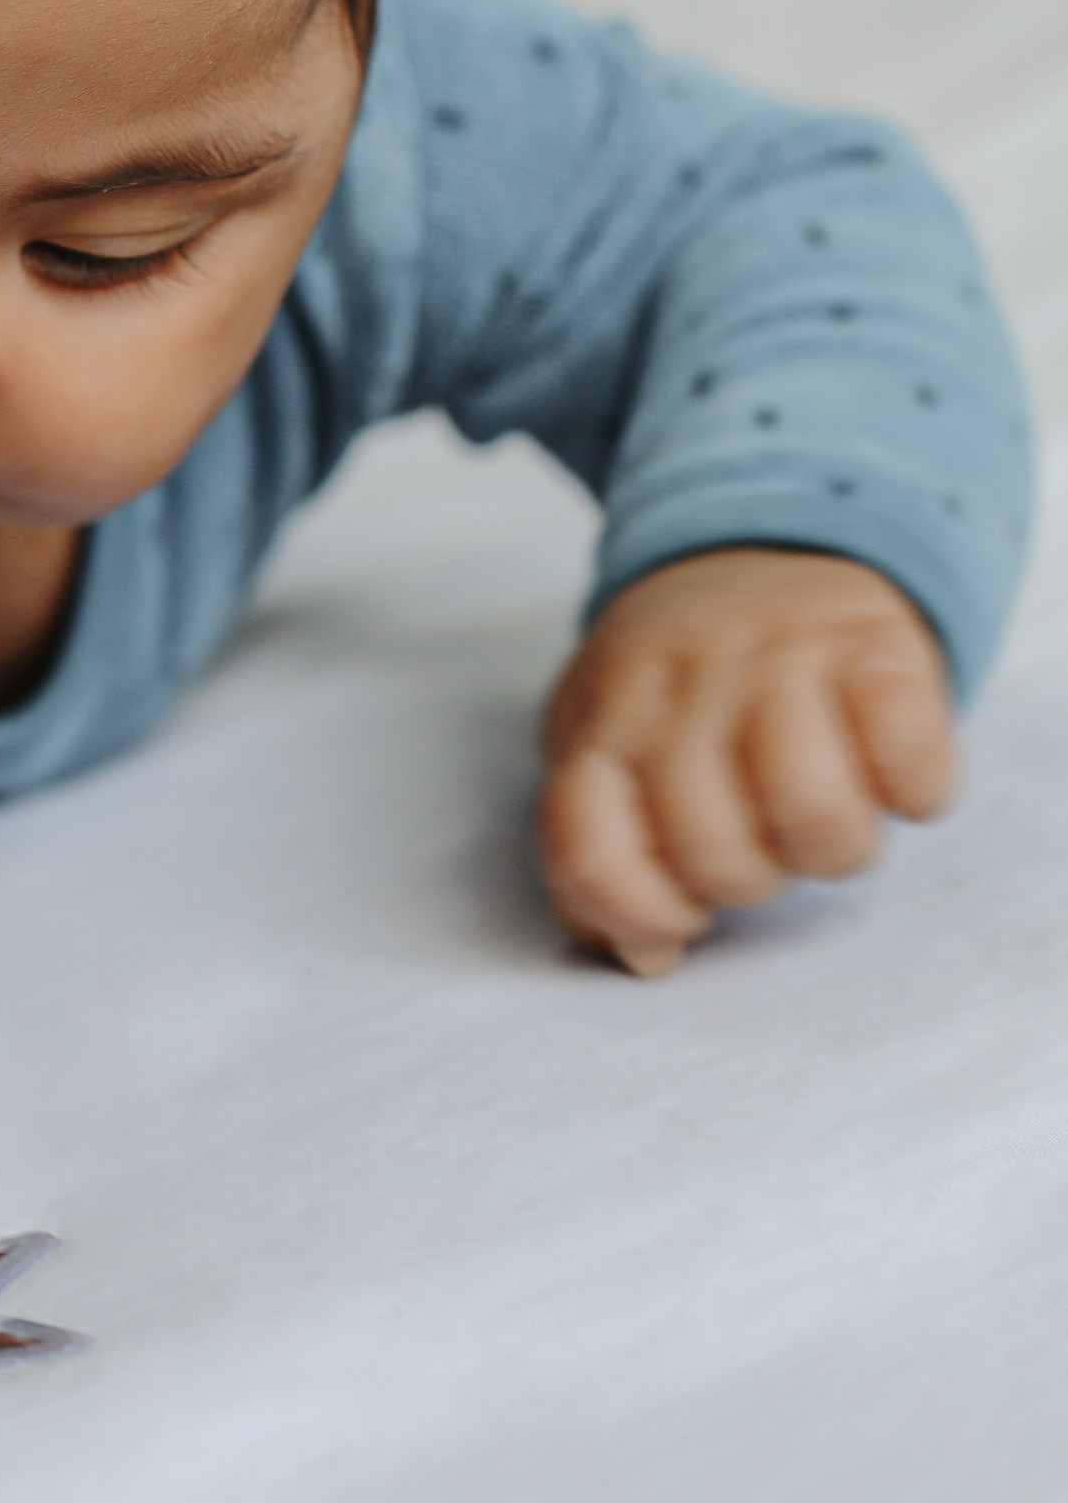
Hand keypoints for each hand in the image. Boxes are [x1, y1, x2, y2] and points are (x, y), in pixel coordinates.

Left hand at [538, 548, 955, 977]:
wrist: (768, 542)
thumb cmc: (682, 688)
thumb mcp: (609, 751)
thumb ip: (602, 861)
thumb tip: (646, 960)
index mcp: (602, 722)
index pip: (591, 853)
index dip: (639, 915)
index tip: (677, 914)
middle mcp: (684, 683)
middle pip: (715, 853)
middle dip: (748, 881)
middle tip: (760, 842)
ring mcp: (780, 655)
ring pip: (812, 813)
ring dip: (830, 849)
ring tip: (821, 818)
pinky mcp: (876, 644)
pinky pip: (908, 765)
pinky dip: (910, 793)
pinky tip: (886, 774)